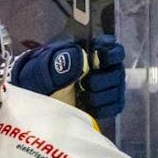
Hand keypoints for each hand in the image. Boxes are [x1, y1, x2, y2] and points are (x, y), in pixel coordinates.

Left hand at [9, 36, 125, 118]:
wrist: (39, 98)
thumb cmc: (43, 77)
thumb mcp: (45, 67)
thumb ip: (60, 60)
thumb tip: (80, 58)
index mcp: (92, 51)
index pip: (113, 48)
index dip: (111, 55)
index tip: (98, 61)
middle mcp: (104, 67)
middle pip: (118, 72)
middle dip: (101, 80)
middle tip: (84, 84)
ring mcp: (108, 86)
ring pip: (117, 90)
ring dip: (99, 96)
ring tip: (82, 96)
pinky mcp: (108, 104)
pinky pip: (115, 106)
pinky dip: (102, 108)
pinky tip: (88, 106)